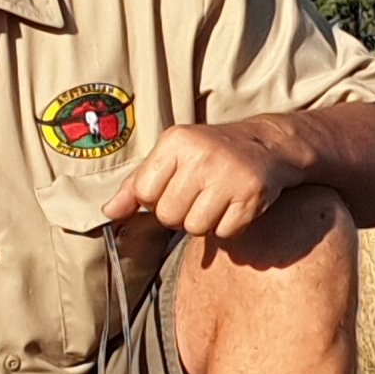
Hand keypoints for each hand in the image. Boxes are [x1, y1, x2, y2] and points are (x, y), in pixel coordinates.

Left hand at [109, 120, 291, 240]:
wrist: (266, 145)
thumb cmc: (210, 154)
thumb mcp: (171, 157)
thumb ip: (136, 185)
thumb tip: (108, 212)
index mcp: (176, 140)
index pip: (144, 193)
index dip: (157, 198)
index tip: (175, 187)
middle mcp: (202, 155)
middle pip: (168, 215)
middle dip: (180, 214)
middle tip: (198, 196)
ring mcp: (229, 174)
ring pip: (195, 228)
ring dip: (204, 222)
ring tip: (215, 201)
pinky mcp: (252, 194)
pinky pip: (225, 233)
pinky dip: (228, 227)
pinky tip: (234, 206)